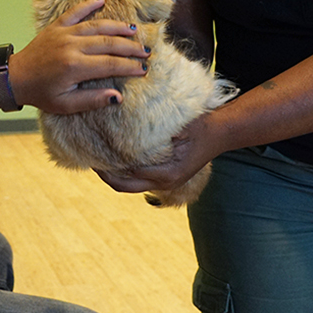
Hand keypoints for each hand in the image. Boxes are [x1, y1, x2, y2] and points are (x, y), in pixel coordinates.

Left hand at [0, 0, 148, 114]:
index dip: (130, 67)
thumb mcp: (65, 104)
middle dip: (130, 47)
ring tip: (134, 30)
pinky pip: (75, 12)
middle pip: (109, 43)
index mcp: (75, 67)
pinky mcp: (56, 27)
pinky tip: (101, 1)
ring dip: (117, 27)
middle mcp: (71, 47)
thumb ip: (92, 100)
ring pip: (97, 26)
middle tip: (146, 51)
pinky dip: (88, 5)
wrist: (14, 78)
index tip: (143, 69)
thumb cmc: (40, 94)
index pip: (111, 64)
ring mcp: (64, 34)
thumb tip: (118, 97)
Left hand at [95, 114, 219, 193]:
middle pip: (124, 187)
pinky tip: (116, 159)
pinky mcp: (165, 177)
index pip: (128, 176)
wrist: (222, 132)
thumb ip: (155, 134)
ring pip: (130, 185)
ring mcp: (165, 182)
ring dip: (114, 175)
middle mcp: (164, 183)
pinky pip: (139, 179)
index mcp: (166, 174)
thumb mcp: (179, 127)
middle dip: (105, 175)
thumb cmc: (201, 125)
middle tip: (90, 161)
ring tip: (98, 160)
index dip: (107, 167)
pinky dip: (125, 172)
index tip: (93, 153)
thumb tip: (128, 131)